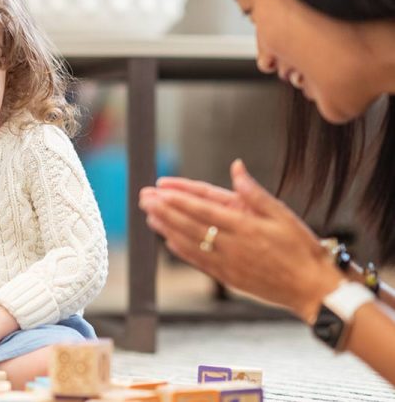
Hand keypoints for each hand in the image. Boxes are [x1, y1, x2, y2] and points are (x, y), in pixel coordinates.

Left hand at [139, 159, 342, 322]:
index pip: (203, 208)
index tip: (160, 188)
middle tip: (144, 198)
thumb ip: (255, 193)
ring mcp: (227, 263)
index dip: (179, 197)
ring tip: (149, 216)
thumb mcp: (283, 214)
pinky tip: (168, 240)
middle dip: (164, 210)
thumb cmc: (300, 247)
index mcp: (245, 225)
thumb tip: (236, 167)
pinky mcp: (227, 277)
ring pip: (189, 243)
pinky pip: (198, 261)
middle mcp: (231, 244)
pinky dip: (181, 250)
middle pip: (189, 224)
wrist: (311, 288)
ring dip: (166, 228)